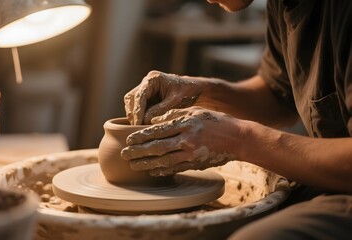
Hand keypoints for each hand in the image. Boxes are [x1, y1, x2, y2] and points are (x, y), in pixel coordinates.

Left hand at [121, 106, 239, 175]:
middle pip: (157, 147)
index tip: (128, 139)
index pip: (158, 130)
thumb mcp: (195, 112)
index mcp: (185, 124)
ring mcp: (191, 154)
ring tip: (133, 165)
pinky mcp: (196, 164)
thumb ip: (174, 115)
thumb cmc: (216, 121)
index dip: (141, 135)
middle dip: (138, 151)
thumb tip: (153, 120)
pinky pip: (175, 168)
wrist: (238, 138)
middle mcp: (187, 139)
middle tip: (124, 154)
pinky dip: (162, 170)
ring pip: (164, 160)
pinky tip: (151, 171)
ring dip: (146, 164)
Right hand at [124, 70, 209, 124]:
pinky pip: (137, 106)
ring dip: (133, 115)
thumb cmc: (187, 93)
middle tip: (135, 127)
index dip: (137, 110)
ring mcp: (145, 89)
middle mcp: (146, 82)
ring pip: (131, 102)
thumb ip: (160, 110)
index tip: (138, 123)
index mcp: (153, 79)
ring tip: (138, 127)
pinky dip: (138, 115)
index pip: (139, 95)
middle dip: (133, 113)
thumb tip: (145, 119)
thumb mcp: (176, 101)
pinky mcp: (146, 97)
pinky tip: (142, 125)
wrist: (194, 90)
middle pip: (131, 98)